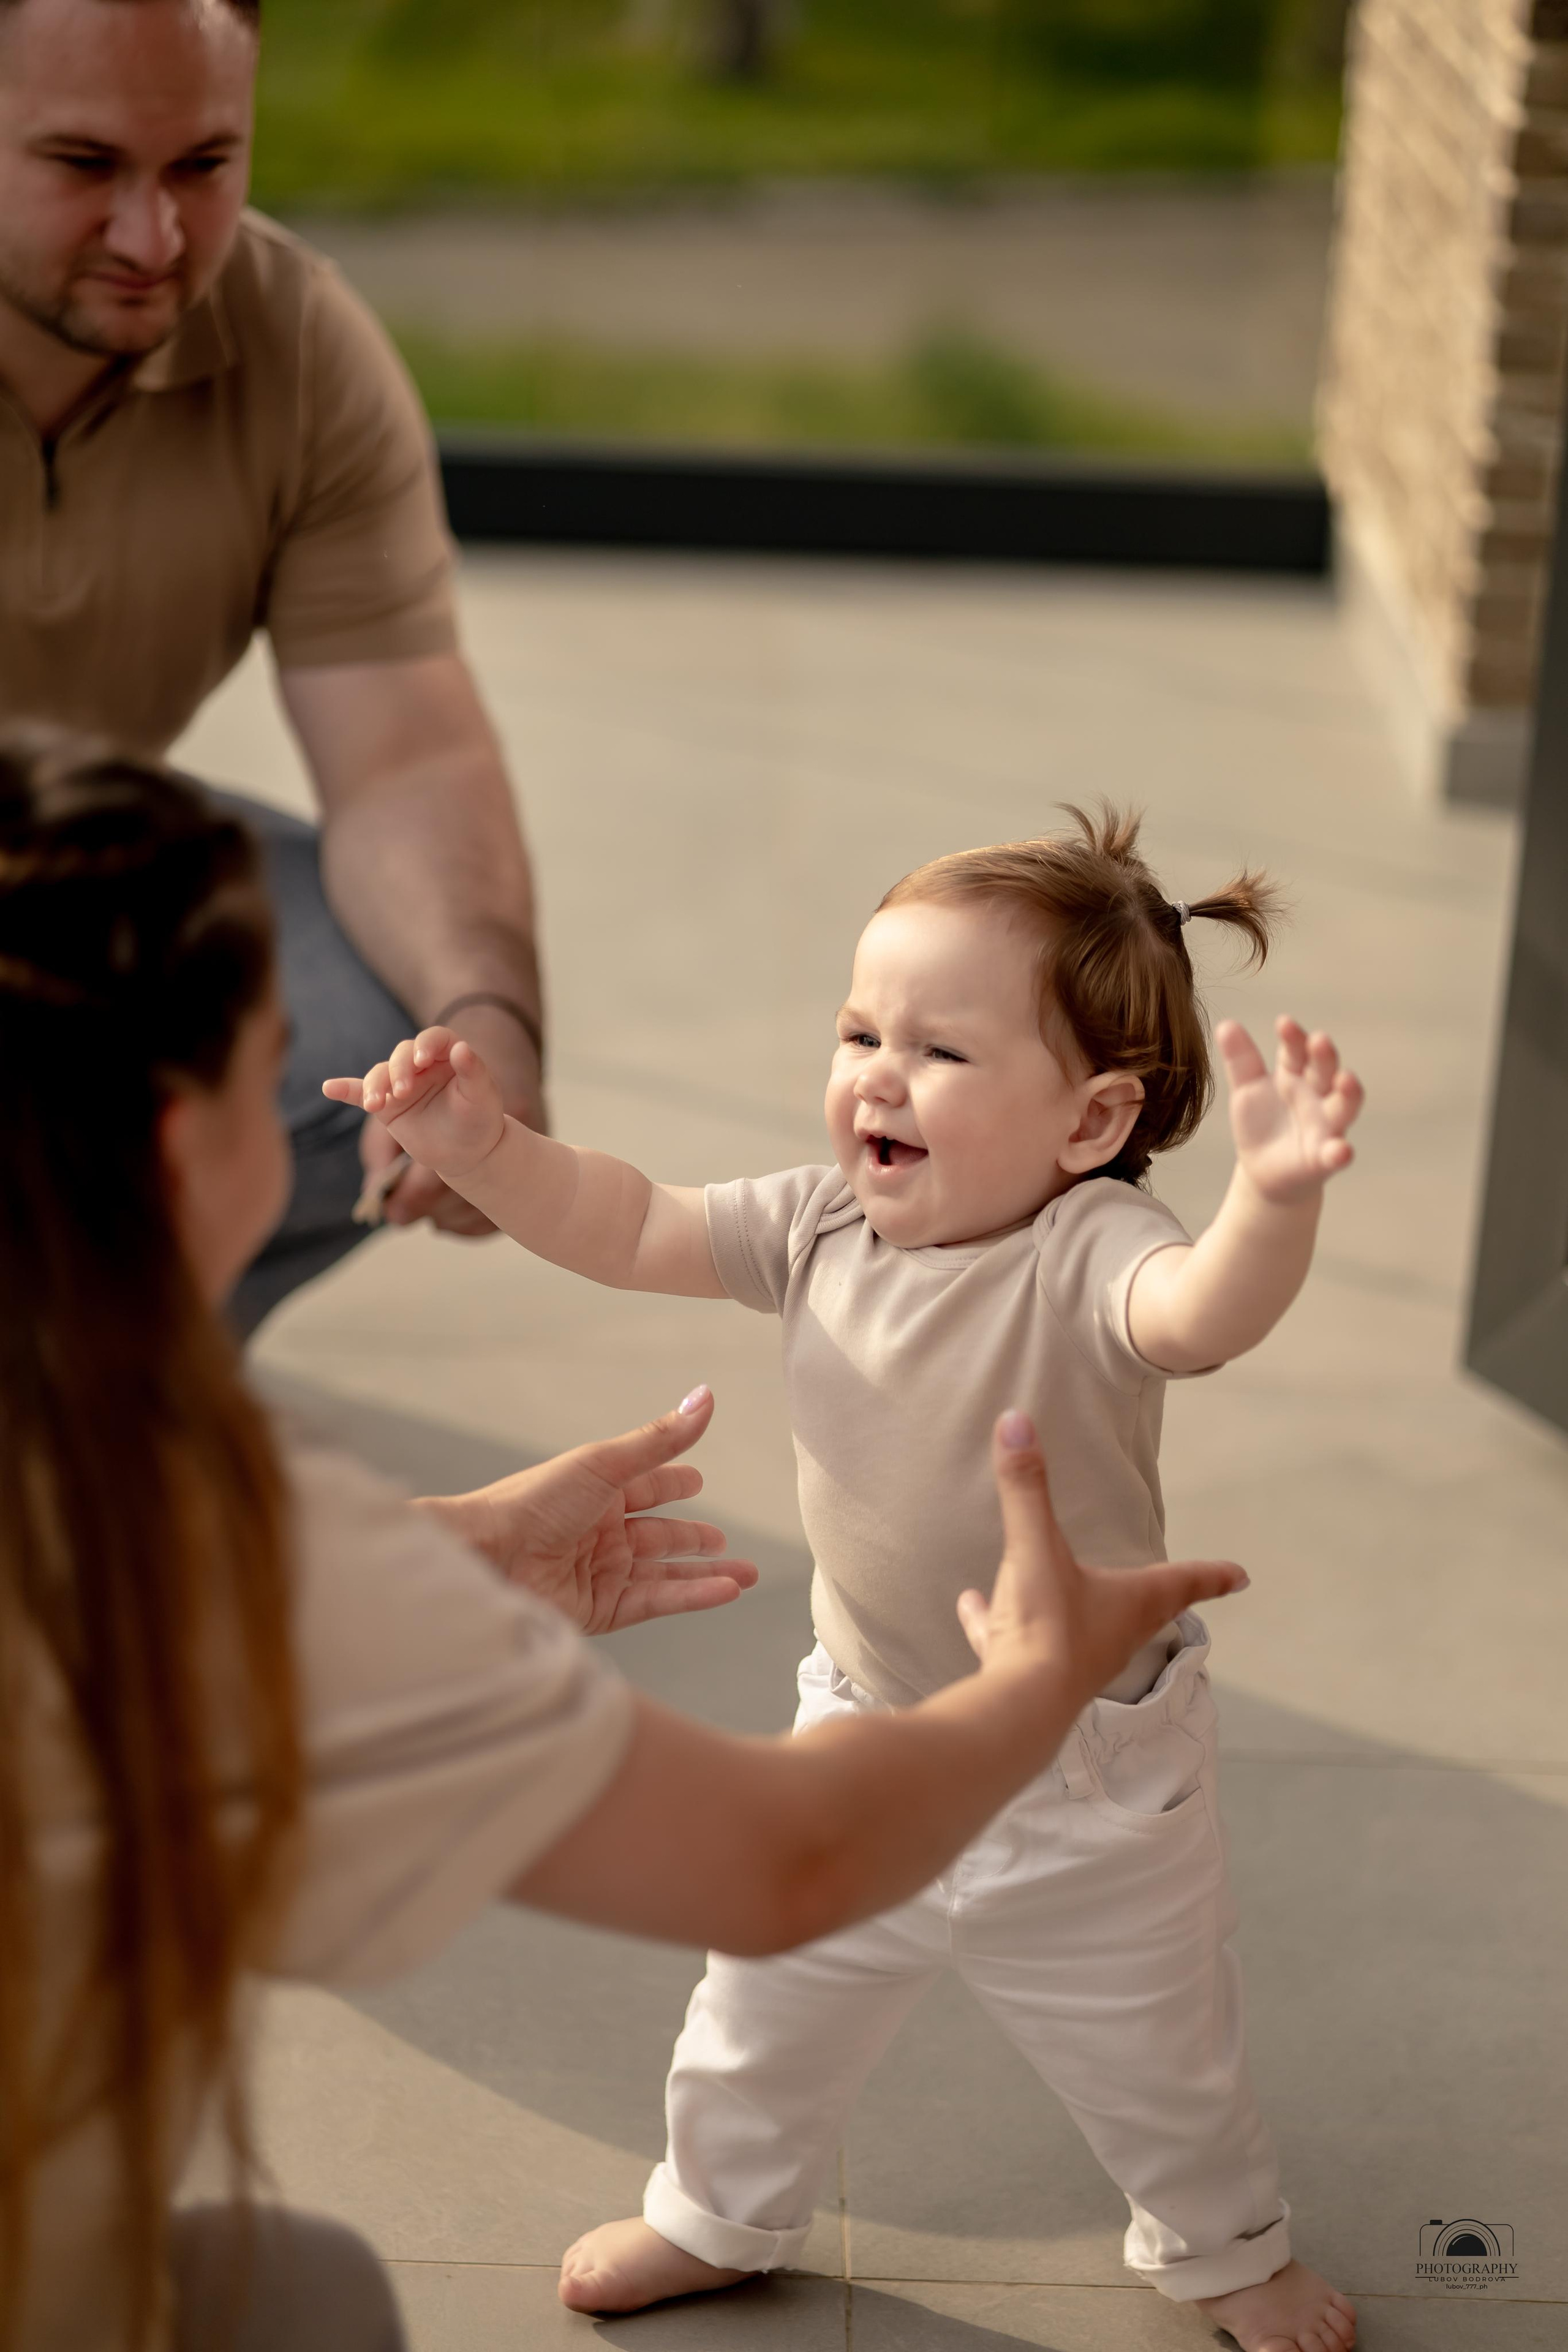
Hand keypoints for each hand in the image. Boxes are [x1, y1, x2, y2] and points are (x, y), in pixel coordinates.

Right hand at [325, 1026, 505, 1186]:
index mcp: (447, 1054)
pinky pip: (361, 1093)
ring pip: (380, 1074)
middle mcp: (420, 1064)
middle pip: (401, 1055)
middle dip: (398, 1071)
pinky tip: (329, 1088)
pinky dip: (345, 1090)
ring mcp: (400, 1083)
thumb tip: (462, 1047)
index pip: (433, 1039)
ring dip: (375, 1086)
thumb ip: (473, 1071)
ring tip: (376, 1105)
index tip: (421, 1060)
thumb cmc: (479, 1120)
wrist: (469, 1153)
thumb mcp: (483, 1097)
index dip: (425, 1045)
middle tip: (403, 1091)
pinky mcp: (386, 1105)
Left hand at [416, 1386, 758, 1633]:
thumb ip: (660, 1439)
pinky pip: (656, 1600)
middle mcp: (599, 1531)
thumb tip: (706, 1397)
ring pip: (664, 1572)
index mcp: (595, 1490)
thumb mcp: (605, 1463)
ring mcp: (600, 1572)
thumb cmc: (535, 1503)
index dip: (671, 1484)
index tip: (696, 1481)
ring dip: (705, 1572)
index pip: (644, 1486)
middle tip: (724, 1542)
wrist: (487, 1559)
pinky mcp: (600, 1608)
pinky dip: (692, 1595)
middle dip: (693, 1537)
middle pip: (657, 1534)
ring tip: (745, 1575)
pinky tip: (724, 1590)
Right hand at [957, 1411, 1247, 1693]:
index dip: (1212, 1575)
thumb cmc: (1047, 1628)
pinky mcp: (1029, 1679)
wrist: (1017, 1710)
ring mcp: (1071, 1663)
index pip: (1183, 1583)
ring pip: (1077, 1630)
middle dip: (1155, 1597)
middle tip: (1174, 1589)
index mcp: (1129, 1605)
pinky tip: (971, 1605)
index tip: (1242, 1576)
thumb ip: (1026, 1487)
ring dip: (1069, 1606)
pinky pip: (1015, 1644)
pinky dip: (997, 1624)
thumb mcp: (1035, 1549)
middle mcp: (1110, 1637)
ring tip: (1051, 1586)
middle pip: (1142, 1611)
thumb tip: (1016, 1419)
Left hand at [1218, 1016, 1363, 1204]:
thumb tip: (1225, 1024)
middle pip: (1325, 1071)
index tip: (1284, 1023)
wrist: (1263, 1170)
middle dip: (1324, 1056)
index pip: (1297, 1051)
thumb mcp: (1247, 1089)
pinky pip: (1335, 1154)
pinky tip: (1341, 1152)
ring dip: (1348, 1093)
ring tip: (1346, 1079)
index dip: (1293, 1038)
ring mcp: (1325, 1126)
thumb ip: (1240, 1060)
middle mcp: (1317, 1095)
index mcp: (1295, 1075)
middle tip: (1319, 1039)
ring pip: (1343, 1106)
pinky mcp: (1323, 1157)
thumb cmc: (1261, 1123)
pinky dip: (1340, 1153)